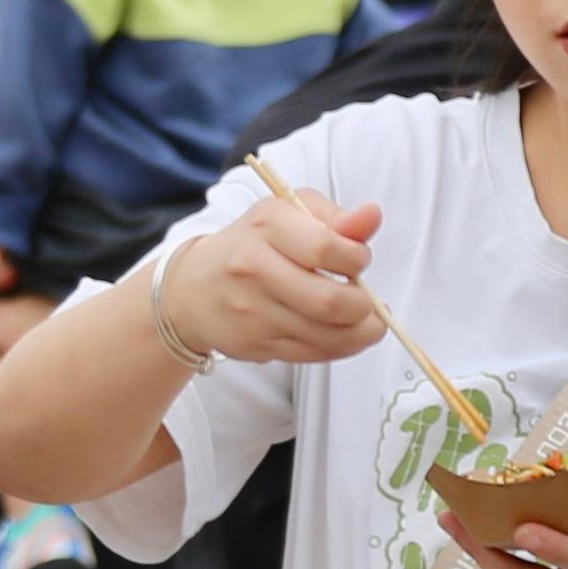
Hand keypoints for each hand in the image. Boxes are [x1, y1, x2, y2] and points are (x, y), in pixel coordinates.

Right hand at [153, 193, 390, 371]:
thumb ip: (337, 217)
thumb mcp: (290, 214)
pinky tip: (345, 335)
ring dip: (360, 333)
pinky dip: (340, 348)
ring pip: (324, 335)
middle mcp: (253, 268)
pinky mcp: (254, 344)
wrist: (194, 288)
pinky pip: (311, 354)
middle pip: (328, 301)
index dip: (356, 258)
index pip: (325, 248)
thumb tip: (372, 216)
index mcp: (267, 226)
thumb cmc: (254, 243)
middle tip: (369, 301)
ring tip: (369, 323)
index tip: (358, 260)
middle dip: (363, 306)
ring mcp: (251, 312)